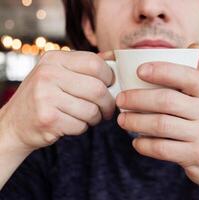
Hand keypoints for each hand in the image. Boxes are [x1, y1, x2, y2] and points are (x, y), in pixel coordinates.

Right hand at [0, 50, 114, 151]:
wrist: (15, 123)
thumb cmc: (45, 96)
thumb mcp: (59, 73)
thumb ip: (84, 66)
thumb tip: (114, 57)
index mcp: (55, 59)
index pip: (95, 63)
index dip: (109, 77)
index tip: (109, 86)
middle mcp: (48, 74)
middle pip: (98, 89)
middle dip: (108, 103)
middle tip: (107, 109)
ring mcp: (45, 96)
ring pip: (92, 110)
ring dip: (96, 118)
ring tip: (88, 117)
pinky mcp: (47, 118)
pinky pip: (81, 125)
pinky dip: (83, 128)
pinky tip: (73, 123)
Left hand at [116, 50, 198, 191]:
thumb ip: (198, 75)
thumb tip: (192, 46)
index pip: (188, 76)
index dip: (163, 70)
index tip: (139, 70)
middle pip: (167, 101)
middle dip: (138, 99)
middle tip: (120, 100)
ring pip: (161, 125)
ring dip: (136, 122)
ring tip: (122, 120)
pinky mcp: (195, 156)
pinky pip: (162, 149)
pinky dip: (144, 145)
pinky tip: (136, 142)